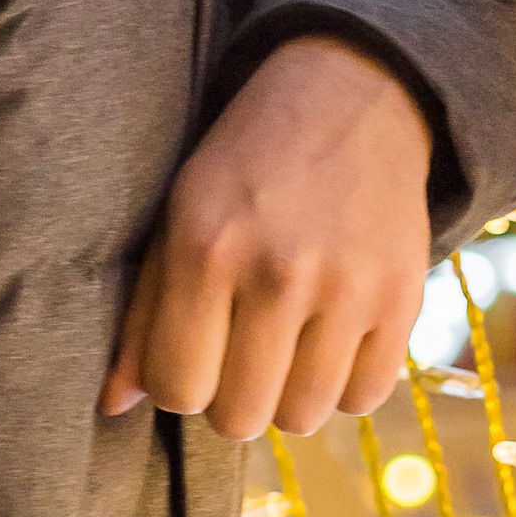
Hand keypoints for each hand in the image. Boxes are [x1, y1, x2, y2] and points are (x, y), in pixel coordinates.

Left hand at [99, 36, 434, 438]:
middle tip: (241, 350)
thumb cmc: (246, 163)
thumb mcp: (179, 215)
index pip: (176, 389)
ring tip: (288, 345)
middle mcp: (277, 271)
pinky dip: (346, 383)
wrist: (350, 98)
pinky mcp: (403, 296)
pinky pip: (366, 398)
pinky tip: (333, 339)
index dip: (179, 381)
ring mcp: (347, 287)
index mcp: (205, 246)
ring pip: (303, 418)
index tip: (194, 350)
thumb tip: (113, 405)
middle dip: (232, 396)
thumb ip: (144, 312)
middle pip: (239, 418)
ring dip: (289, 395)